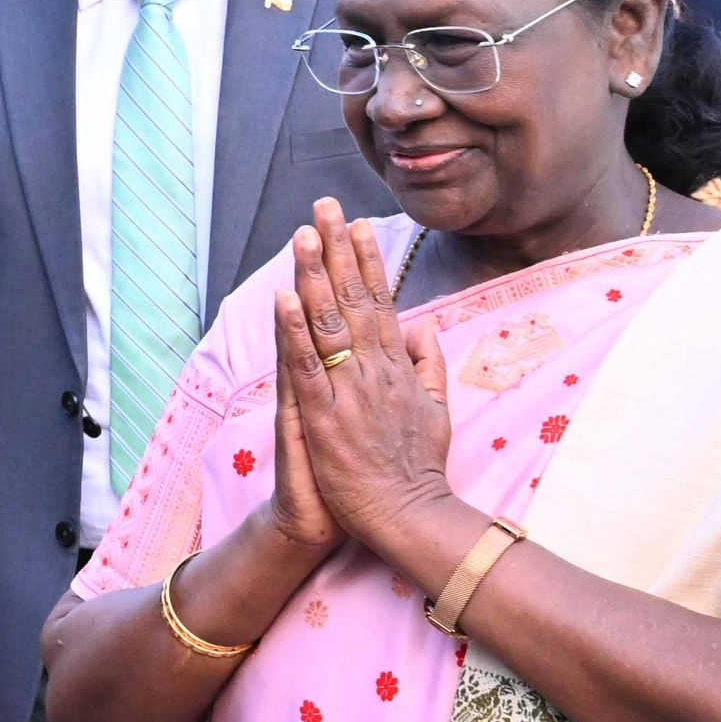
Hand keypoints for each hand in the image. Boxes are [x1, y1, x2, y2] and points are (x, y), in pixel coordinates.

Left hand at [272, 203, 454, 563]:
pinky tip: (285, 298)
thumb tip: (424, 326)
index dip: (366, 262)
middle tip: (325, 206)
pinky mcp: (324, 416)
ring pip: (328, 323)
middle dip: (338, 250)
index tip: (358, 225)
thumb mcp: (435, 410)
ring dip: (315, 276)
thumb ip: (428, 365)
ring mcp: (349, 390)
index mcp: (396, 367)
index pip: (379, 302)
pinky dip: (295, 332)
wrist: (409, 515)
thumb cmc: (417, 469)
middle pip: (353, 299)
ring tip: (303, 234)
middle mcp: (374, 369)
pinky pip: (306, 366)